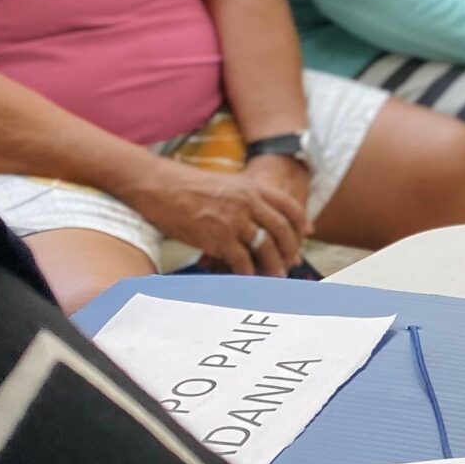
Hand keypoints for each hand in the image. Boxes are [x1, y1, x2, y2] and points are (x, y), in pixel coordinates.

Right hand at [122, 156, 305, 273]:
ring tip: (275, 277)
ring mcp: (234, 221)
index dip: (300, 224)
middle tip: (291, 263)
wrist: (159, 186)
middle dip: (290, 250)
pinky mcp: (218, 238)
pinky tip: (248, 279)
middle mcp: (249, 203)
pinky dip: (247, 274)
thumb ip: (249, 198)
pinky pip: (242, 262)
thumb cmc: (189, 186)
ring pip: (266, 249)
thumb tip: (266, 217)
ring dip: (273, 266)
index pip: (290, 207)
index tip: (305, 236)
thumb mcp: (227, 184)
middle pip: (282, 231)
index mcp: (253, 187)